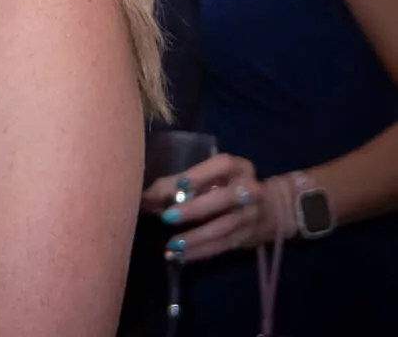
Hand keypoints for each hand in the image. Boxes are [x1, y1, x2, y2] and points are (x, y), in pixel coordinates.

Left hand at [141, 153, 287, 261]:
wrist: (277, 208)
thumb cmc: (228, 185)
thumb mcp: (212, 177)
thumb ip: (179, 183)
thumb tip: (145, 196)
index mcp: (239, 167)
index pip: (221, 165)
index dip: (200, 174)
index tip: (179, 184)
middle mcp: (249, 190)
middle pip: (224, 199)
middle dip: (195, 209)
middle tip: (167, 217)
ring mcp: (251, 215)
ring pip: (224, 228)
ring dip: (195, 238)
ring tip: (171, 246)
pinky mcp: (248, 237)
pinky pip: (223, 246)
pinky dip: (200, 252)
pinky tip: (179, 256)